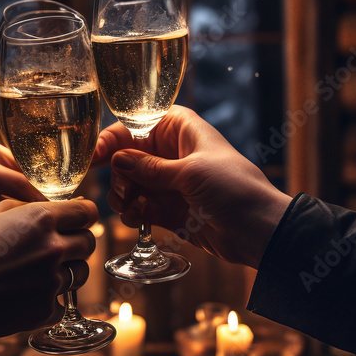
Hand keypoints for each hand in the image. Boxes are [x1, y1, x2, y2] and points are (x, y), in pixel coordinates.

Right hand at [0, 198, 98, 348]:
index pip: (88, 212)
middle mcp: (54, 248)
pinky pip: (62, 303)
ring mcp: (52, 281)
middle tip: (58, 246)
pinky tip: (29, 295)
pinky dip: (50, 300)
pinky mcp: (45, 310)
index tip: (77, 220)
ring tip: (41, 272)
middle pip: (89, 242)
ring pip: (81, 273)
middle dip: (77, 242)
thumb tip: (51, 206)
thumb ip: (28, 207)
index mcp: (42, 218)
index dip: (83, 215)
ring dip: (68, 271)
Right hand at [95, 107, 290, 269]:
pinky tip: (135, 220)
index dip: (114, 138)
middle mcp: (173, 154)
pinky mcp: (171, 211)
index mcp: (181, 130)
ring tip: (130, 208)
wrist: (259, 230)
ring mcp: (171, 183)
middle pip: (128, 157)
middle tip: (124, 191)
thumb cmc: (235, 188)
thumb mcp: (190, 173)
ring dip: (124, 196)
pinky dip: (133, 214)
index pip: (137, 125)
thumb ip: (150, 168)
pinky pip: (141, 208)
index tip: (96, 156)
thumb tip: (116, 159)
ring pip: (132, 184)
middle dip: (120, 174)